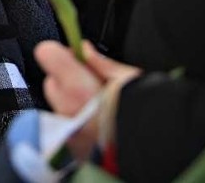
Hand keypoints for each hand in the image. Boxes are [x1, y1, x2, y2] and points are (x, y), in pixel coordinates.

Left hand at [35, 41, 140, 158]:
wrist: (157, 154)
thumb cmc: (150, 117)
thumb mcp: (132, 81)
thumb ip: (103, 64)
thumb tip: (86, 50)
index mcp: (79, 88)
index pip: (47, 54)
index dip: (60, 52)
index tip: (76, 56)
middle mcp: (68, 111)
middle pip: (52, 82)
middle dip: (68, 79)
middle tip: (94, 83)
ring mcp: (69, 132)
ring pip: (59, 105)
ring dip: (73, 102)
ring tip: (101, 106)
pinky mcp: (73, 149)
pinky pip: (69, 126)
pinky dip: (80, 122)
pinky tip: (100, 123)